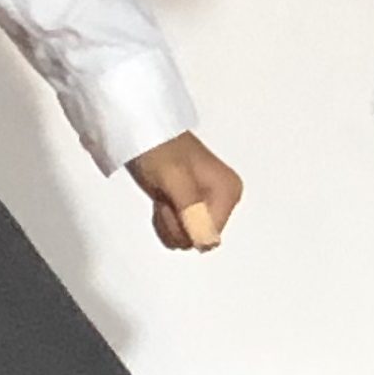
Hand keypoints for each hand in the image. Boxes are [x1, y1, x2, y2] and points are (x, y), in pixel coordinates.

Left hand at [127, 131, 241, 252]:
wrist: (143, 133)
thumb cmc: (158, 149)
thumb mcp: (174, 178)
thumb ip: (191, 210)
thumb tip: (207, 240)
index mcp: (229, 192)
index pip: (208, 236)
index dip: (184, 225)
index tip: (174, 199)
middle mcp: (225, 200)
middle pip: (199, 239)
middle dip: (175, 223)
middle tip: (167, 193)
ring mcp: (209, 204)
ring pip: (188, 238)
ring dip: (168, 221)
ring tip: (165, 192)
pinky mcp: (193, 207)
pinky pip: (181, 232)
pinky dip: (165, 220)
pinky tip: (163, 198)